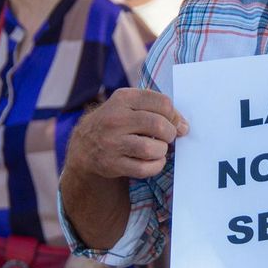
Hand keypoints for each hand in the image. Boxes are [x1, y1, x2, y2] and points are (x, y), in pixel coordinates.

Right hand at [68, 89, 187, 180]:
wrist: (84, 146)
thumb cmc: (117, 122)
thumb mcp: (129, 105)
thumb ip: (156, 108)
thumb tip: (183, 126)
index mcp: (123, 98)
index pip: (162, 102)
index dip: (174, 115)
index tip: (175, 123)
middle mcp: (115, 119)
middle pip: (158, 125)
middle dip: (170, 133)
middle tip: (168, 137)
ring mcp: (112, 142)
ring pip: (152, 148)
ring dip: (162, 150)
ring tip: (158, 149)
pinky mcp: (112, 164)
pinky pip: (144, 168)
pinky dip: (155, 166)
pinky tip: (153, 161)